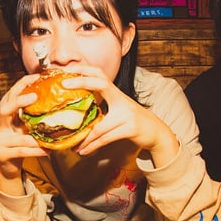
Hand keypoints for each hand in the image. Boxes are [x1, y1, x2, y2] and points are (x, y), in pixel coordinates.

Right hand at [0, 74, 48, 181]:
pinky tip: (47, 151)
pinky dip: (35, 151)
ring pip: (16, 135)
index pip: (11, 95)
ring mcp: (0, 140)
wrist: (10, 166)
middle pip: (5, 109)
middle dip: (18, 101)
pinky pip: (21, 151)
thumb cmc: (22, 143)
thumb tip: (59, 101)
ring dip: (34, 135)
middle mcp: (0, 125)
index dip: (21, 85)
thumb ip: (37, 116)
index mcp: (7, 115)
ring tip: (48, 133)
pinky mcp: (2, 154)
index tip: (36, 76)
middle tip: (34, 97)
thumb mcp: (28, 127)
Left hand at [63, 67, 178, 164]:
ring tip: (72, 143)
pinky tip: (84, 150)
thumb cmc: (135, 121)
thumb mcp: (121, 109)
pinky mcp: (130, 129)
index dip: (87, 70)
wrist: (157, 132)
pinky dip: (93, 145)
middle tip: (63, 85)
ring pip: (99, 124)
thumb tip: (81, 107)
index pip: (102, 75)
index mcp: (118, 94)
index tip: (70, 70)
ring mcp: (127, 115)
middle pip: (101, 85)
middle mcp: (122, 101)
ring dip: (84, 137)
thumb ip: (105, 105)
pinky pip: (105, 138)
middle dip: (81, 82)